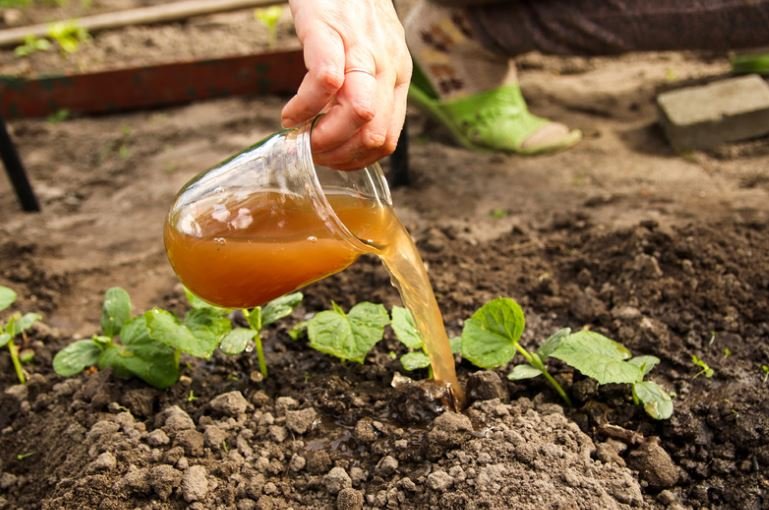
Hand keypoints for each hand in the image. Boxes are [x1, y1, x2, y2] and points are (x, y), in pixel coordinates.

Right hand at [283, 0, 411, 170]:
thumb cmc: (349, 10)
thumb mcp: (371, 54)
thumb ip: (365, 90)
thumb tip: (345, 132)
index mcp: (397, 75)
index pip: (387, 137)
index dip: (356, 159)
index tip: (330, 160)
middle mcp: (387, 65)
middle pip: (373, 133)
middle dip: (338, 154)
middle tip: (312, 152)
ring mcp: (361, 48)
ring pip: (358, 113)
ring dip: (323, 137)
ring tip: (301, 136)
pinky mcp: (329, 31)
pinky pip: (325, 81)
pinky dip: (303, 108)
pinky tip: (290, 113)